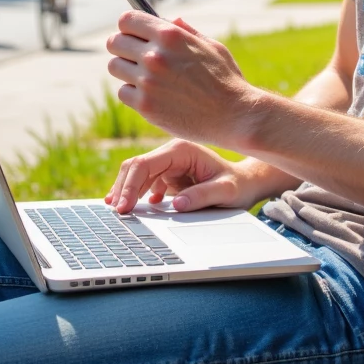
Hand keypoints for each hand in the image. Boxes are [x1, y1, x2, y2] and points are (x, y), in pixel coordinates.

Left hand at [106, 11, 261, 145]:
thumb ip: (187, 32)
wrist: (234, 116)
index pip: (127, 20)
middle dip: (122, 47)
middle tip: (133, 56)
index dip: (128, 27)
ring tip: (144, 76)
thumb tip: (170, 20)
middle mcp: (155, 55)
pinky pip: (123, 93)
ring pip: (115, 67)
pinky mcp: (145, 106)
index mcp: (170, 35)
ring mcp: (148, 81)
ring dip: (126, 70)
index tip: (132, 34)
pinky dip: (133, 94)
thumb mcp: (211, 46)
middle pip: (114, 43)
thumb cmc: (227, 80)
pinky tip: (150, 95)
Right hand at [106, 142, 269, 214]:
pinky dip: (135, 195)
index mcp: (182, 150)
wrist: (245, 184)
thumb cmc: (238, 186)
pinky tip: (133, 209)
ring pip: (136, 174)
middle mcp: (172, 153)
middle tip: (117, 212)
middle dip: (123, 188)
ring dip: (126, 192)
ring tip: (119, 212)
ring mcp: (168, 164)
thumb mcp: (226, 192)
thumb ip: (202, 196)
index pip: (145, 164)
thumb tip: (176, 204)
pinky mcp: (168, 175)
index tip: (123, 206)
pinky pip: (144, 183)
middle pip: (135, 166)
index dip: (130, 185)